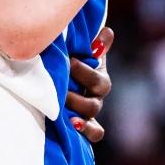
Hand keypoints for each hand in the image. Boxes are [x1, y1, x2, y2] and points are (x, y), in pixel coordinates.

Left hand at [65, 27, 114, 141]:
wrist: (56, 81)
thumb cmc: (67, 63)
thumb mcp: (79, 52)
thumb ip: (94, 44)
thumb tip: (107, 32)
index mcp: (97, 77)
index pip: (99, 80)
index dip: (85, 72)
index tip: (70, 61)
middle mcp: (96, 95)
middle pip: (96, 99)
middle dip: (78, 92)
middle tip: (62, 88)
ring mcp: (90, 112)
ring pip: (93, 114)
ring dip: (79, 112)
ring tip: (63, 109)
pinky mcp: (84, 125)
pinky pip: (95, 133)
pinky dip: (87, 130)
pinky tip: (73, 125)